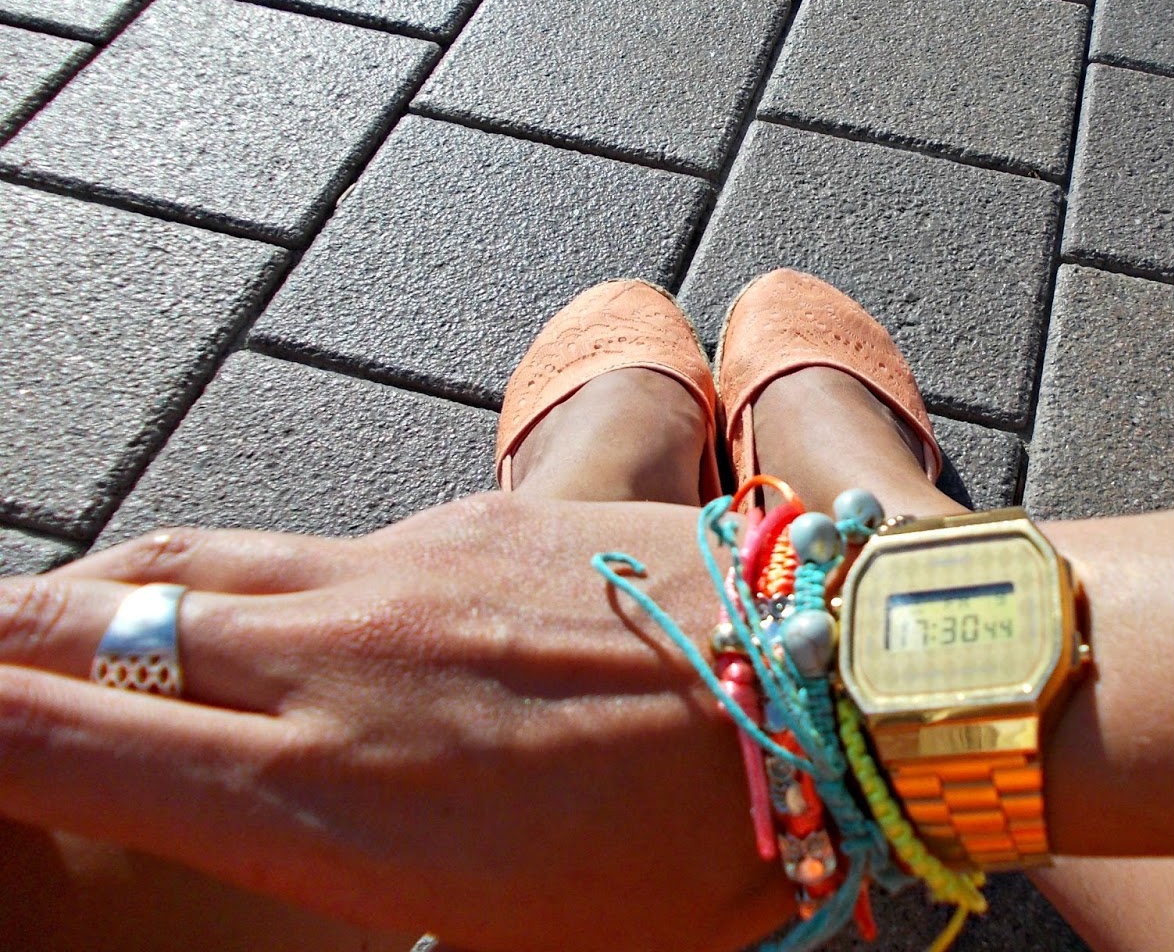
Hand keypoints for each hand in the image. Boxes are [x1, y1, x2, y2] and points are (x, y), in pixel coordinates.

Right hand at [0, 493, 791, 951]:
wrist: (837, 684)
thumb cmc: (698, 857)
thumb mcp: (517, 950)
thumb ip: (377, 911)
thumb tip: (322, 865)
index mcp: (322, 798)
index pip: (67, 741)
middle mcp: (336, 659)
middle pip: (99, 616)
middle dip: (7, 632)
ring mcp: (403, 567)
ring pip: (197, 555)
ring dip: (116, 590)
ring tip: (69, 617)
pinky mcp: (477, 517)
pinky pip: (316, 539)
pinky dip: (251, 571)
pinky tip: (270, 605)